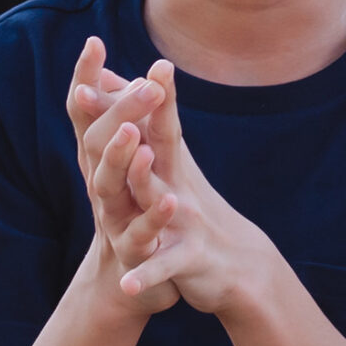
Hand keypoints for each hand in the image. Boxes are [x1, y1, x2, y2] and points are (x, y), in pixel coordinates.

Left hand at [69, 42, 274, 318]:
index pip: (159, 119)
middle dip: (140, 120)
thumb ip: (143, 121)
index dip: (150, 90)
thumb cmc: (193, 209)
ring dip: (151, 186)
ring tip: (138, 166)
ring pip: (163, 203)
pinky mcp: (187, 262)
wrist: (236, 267)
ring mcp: (185, 222)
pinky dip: (147, 277)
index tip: (145, 60)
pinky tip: (128, 285)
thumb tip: (108, 76)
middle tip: (127, 92)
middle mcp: (179, 184)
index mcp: (170, 163)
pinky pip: (162, 267)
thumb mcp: (170, 166)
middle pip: (160, 148)